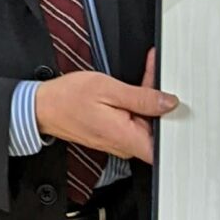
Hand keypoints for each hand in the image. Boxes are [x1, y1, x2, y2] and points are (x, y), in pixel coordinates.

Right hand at [35, 64, 175, 164]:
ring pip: (147, 122)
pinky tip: (134, 87)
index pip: (165, 144)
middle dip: (161, 101)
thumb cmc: (68, 98)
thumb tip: (168, 102)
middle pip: (158, 128)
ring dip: (149, 99)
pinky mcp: (114, 135)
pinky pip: (134, 121)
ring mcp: (120, 142)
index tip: (176, 100)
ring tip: (148, 74)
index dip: (176, 122)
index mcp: (127, 138)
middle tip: (159, 75)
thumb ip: (142, 98)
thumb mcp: (109, 89)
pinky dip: (137, 103)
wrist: (43, 107)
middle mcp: (125, 145)